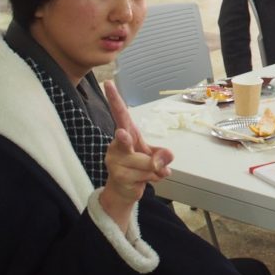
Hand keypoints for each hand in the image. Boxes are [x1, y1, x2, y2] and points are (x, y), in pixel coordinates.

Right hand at [99, 81, 174, 230]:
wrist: (123, 191)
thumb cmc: (137, 166)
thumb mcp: (152, 155)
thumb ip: (161, 154)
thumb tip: (166, 158)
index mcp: (126, 133)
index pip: (120, 114)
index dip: (114, 99)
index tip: (108, 83)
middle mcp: (116, 145)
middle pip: (124, 140)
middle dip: (124, 139)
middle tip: (122, 133)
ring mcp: (115, 161)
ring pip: (147, 163)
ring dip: (155, 169)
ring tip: (147, 172)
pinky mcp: (119, 177)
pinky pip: (148, 175)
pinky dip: (154, 178)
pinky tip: (143, 180)